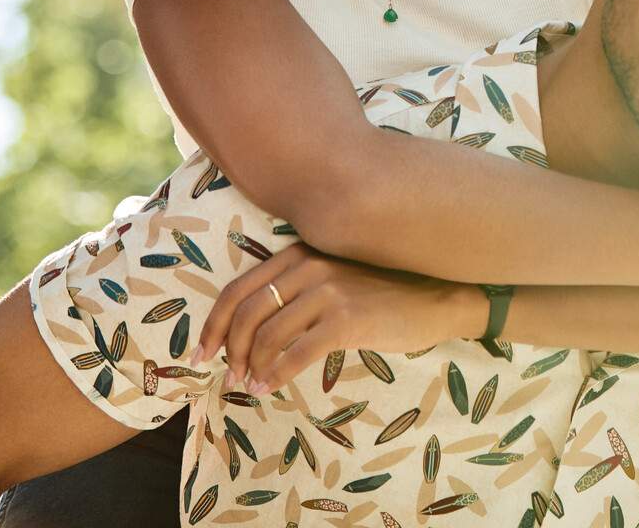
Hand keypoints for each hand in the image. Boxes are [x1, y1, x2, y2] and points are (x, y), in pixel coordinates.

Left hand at [192, 244, 479, 392]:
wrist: (435, 299)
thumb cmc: (382, 292)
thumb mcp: (333, 277)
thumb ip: (296, 289)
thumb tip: (249, 331)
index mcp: (300, 252)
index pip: (239, 289)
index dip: (214, 325)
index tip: (202, 353)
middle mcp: (310, 265)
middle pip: (248, 313)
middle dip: (232, 351)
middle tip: (231, 376)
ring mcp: (329, 291)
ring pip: (269, 336)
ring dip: (253, 367)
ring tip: (253, 385)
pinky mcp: (347, 319)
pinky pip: (297, 353)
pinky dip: (277, 375)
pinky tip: (271, 387)